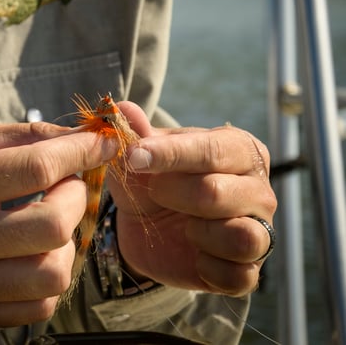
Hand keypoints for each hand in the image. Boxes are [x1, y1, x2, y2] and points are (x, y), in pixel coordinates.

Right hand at [0, 120, 116, 327]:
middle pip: (51, 228)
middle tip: (67, 183)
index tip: (101, 142)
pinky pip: (37, 306)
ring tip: (50, 219)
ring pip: (52, 275)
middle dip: (76, 198)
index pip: (35, 170)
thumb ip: (23, 138)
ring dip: (68, 241)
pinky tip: (34, 250)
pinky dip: (49, 276)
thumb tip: (83, 137)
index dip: (81, 151)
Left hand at [112, 102, 276, 295]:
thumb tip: (123, 108)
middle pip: (219, 193)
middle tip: (154, 192)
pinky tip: (192, 253)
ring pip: (242, 237)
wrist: (146, 224)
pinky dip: (209, 268)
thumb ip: (134, 132)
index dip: (170, 154)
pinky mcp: (249, 270)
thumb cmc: (150, 177)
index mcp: (240, 149)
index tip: (134, 157)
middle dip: (174, 194)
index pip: (212, 149)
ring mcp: (260, 230)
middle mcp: (259, 188)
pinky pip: (240, 276)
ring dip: (200, 234)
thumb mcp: (138, 153)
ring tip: (183, 226)